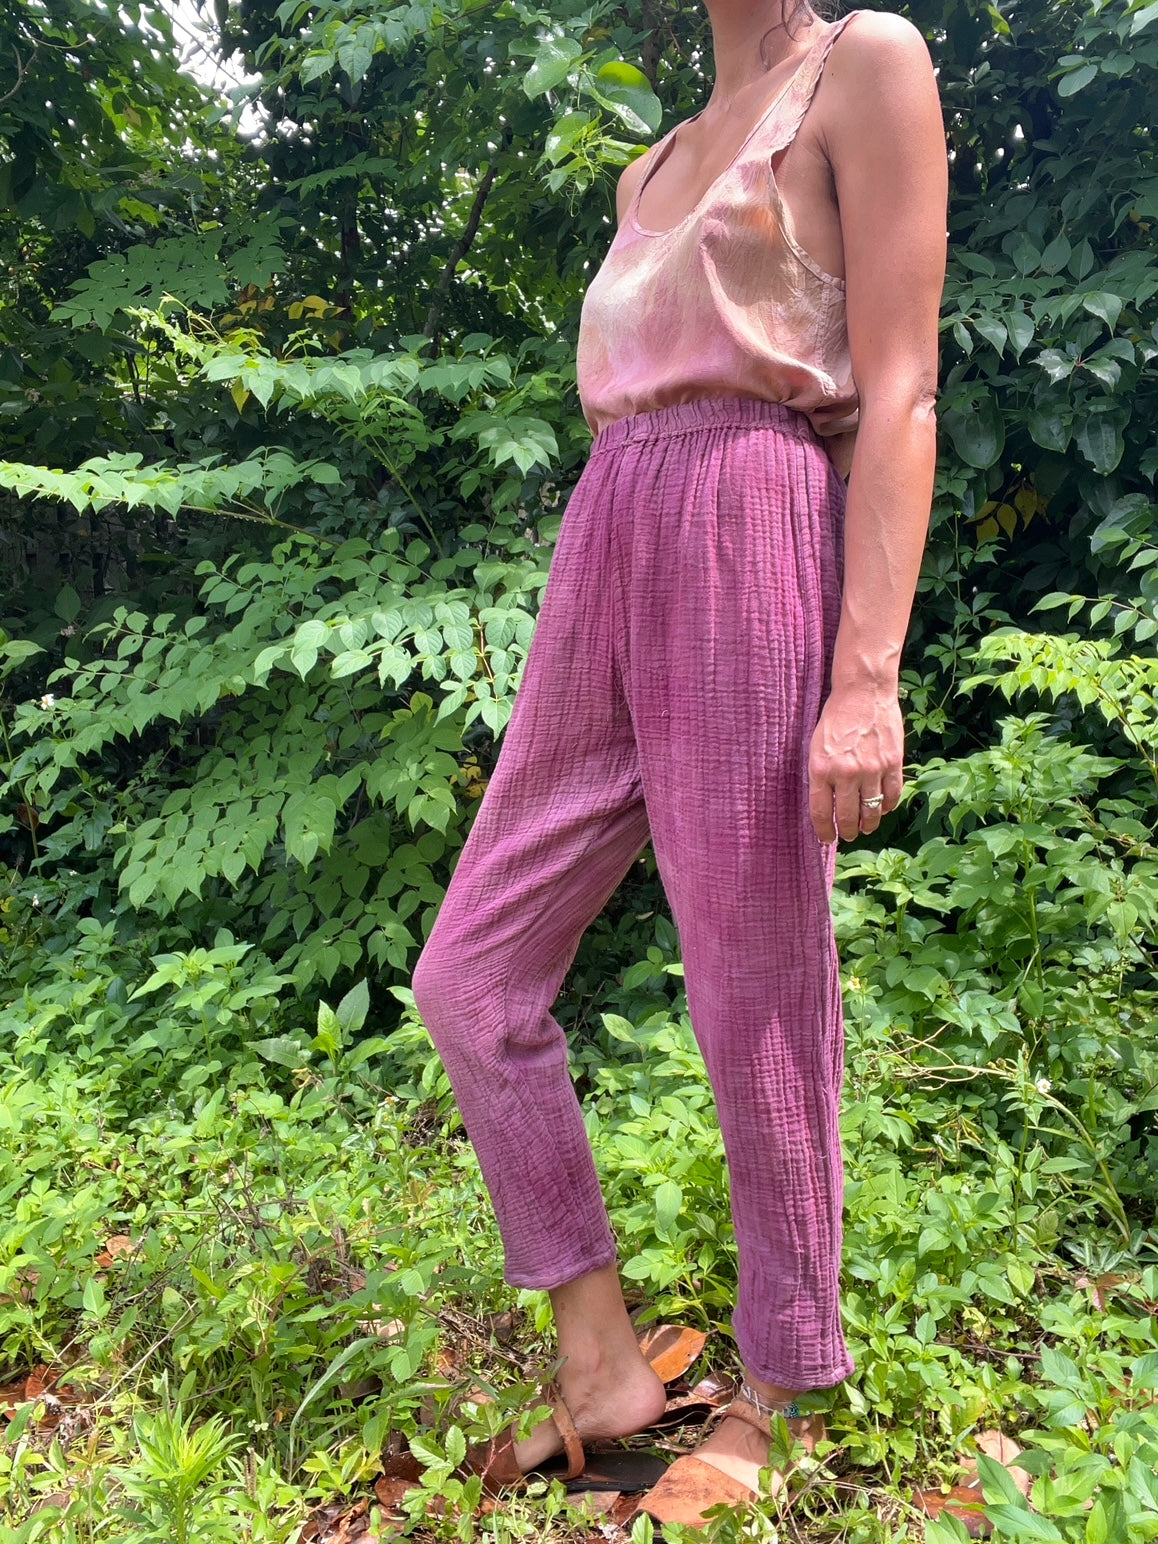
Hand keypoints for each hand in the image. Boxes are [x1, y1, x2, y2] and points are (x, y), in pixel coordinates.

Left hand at [808, 682, 903, 843]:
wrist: (863, 692)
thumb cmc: (836, 718)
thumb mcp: (816, 747)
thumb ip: (821, 776)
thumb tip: (827, 804)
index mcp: (821, 770)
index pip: (821, 812)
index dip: (824, 831)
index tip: (826, 839)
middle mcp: (846, 773)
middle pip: (847, 817)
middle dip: (847, 832)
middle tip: (847, 835)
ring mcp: (872, 770)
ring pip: (872, 811)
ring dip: (869, 824)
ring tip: (865, 828)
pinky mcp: (892, 763)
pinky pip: (892, 795)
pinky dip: (888, 806)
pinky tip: (884, 808)